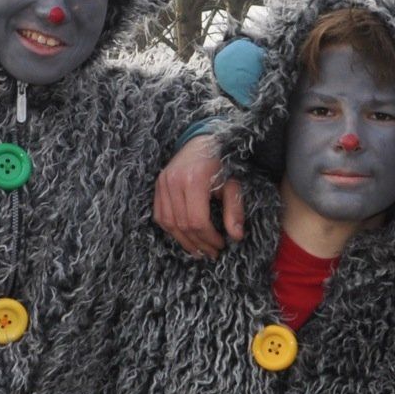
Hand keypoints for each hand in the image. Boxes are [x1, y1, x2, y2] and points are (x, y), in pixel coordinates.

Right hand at [152, 134, 241, 257]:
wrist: (204, 141)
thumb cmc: (222, 164)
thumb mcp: (233, 185)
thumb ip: (235, 210)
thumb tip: (236, 237)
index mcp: (194, 180)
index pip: (196, 220)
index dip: (209, 238)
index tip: (221, 245)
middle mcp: (174, 181)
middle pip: (182, 224)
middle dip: (198, 243)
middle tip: (212, 253)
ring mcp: (162, 182)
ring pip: (168, 222)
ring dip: (183, 241)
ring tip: (199, 251)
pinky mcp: (158, 185)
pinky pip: (160, 215)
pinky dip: (171, 229)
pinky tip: (184, 237)